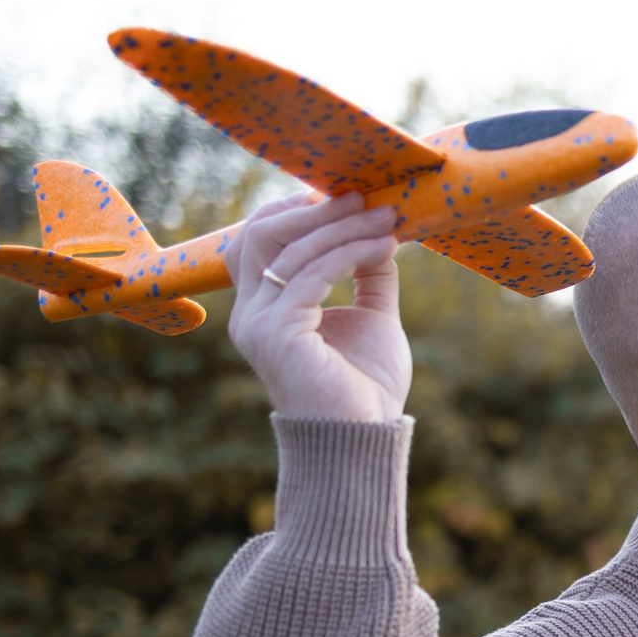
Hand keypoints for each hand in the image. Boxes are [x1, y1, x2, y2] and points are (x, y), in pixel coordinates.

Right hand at [224, 191, 404, 421]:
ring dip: (342, 227)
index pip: (260, 240)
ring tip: (386, 219)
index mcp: (263, 308)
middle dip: (316, 210)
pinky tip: (384, 247)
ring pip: (290, 249)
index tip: (346, 196)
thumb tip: (380, 232)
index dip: (297, 211)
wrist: (364, 440)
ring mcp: (258, 324)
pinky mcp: (278, 334)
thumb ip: (368, 274)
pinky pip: (311, 275)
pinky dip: (350, 253)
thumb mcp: (372, 317)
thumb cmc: (365, 387)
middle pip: (262, 233)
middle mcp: (251, 313)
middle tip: (365, 197)